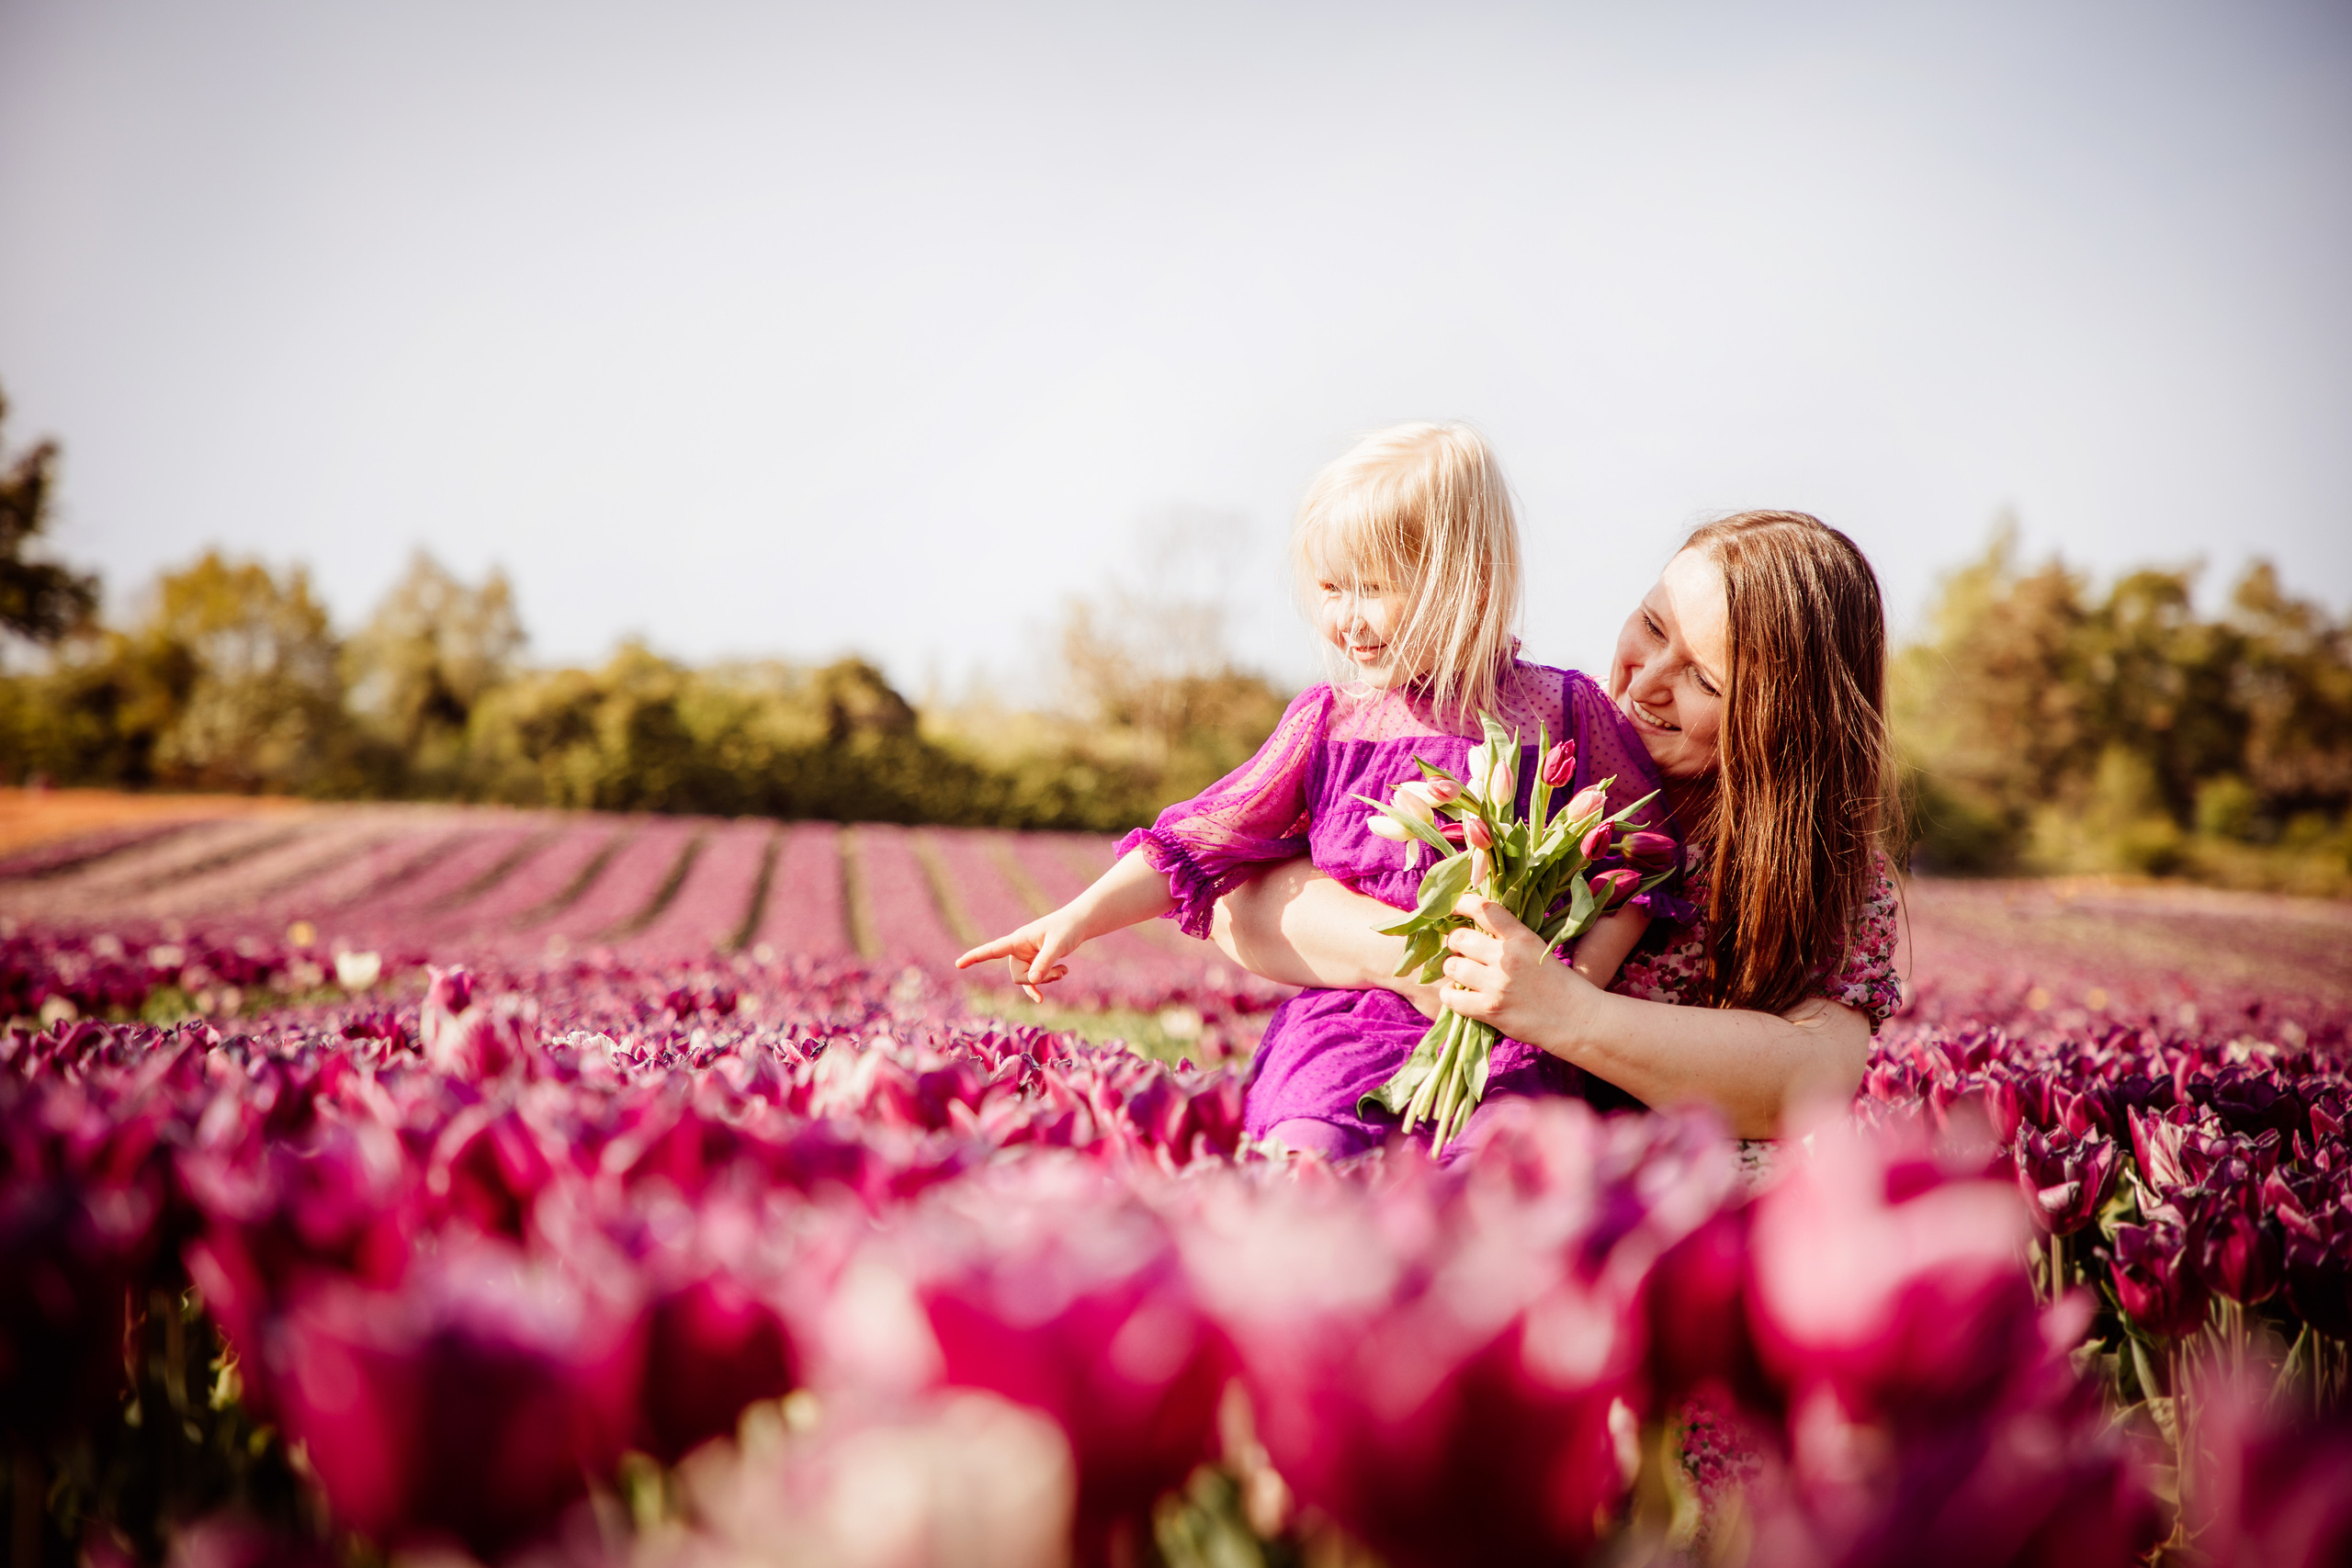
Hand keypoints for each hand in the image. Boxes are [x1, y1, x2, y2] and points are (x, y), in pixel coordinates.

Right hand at [955, 909, 1087, 1000]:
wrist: (1078, 925)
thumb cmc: (1067, 929)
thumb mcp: (1058, 945)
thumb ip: (1044, 962)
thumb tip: (1032, 982)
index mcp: (1017, 940)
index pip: (992, 949)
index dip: (975, 957)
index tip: (959, 964)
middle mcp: (1018, 949)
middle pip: (1016, 976)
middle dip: (1037, 979)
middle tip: (1060, 971)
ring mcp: (1025, 958)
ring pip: (1026, 981)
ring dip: (1046, 980)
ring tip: (1063, 970)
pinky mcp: (1034, 964)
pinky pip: (1031, 982)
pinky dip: (1041, 986)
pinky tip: (1047, 992)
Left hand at [1436, 894, 1596, 1051]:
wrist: (1578, 1019)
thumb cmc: (1561, 983)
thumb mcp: (1539, 948)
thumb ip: (1511, 937)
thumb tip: (1478, 927)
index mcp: (1520, 937)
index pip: (1484, 909)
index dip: (1461, 903)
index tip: (1453, 907)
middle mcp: (1506, 957)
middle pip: (1459, 938)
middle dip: (1456, 943)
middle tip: (1461, 951)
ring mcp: (1497, 984)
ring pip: (1452, 966)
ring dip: (1453, 970)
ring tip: (1461, 975)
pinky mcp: (1490, 1010)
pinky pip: (1451, 998)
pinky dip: (1449, 996)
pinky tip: (1457, 995)